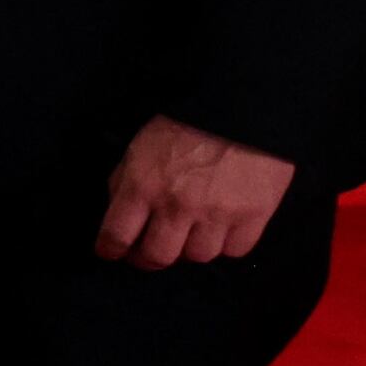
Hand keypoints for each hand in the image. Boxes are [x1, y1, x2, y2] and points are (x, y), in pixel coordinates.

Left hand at [97, 115, 291, 269]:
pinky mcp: (254, 216)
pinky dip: (226, 245)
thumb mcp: (140, 146)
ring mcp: (217, 214)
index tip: (112, 252)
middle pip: (157, 257)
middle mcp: (177, 206)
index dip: (111, 249)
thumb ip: (125, 181)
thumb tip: (119, 215)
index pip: (116, 235)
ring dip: (190, 249)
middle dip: (149, 258)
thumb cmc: (186, 122)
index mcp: (143, 185)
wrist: (243, 107)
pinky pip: (235, 250)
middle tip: (151, 252)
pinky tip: (221, 230)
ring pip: (198, 257)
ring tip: (191, 234)